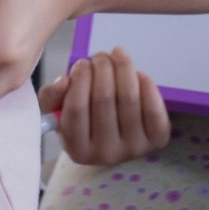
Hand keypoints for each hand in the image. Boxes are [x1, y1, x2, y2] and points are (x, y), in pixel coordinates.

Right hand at [41, 46, 169, 166]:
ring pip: (129, 98)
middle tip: (99, 56)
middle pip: (104, 99)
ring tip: (116, 55)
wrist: (114, 140)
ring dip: (122, 68)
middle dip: (101, 68)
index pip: (76, 108)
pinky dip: (145, 83)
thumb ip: (51, 95)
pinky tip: (135, 73)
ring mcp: (134, 149)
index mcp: (78, 150)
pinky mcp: (157, 140)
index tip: (81, 63)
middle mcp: (106, 154)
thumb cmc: (82, 121)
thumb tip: (64, 80)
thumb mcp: (57, 110)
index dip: (79, 79)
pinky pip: (153, 106)